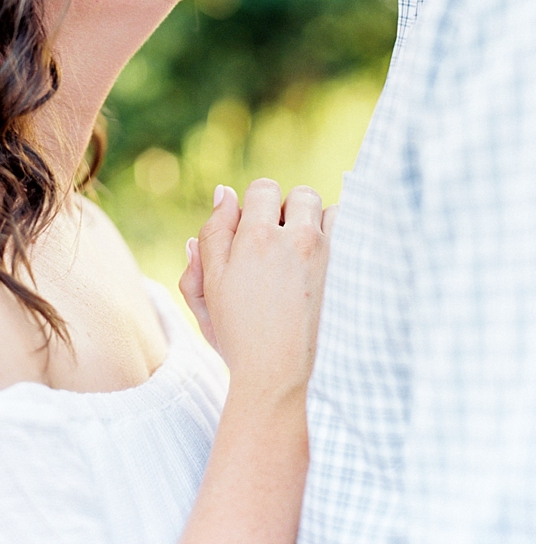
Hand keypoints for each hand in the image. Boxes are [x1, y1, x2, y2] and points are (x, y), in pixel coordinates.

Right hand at [180, 179, 335, 395]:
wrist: (279, 377)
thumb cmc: (238, 332)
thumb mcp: (211, 282)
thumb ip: (214, 232)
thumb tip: (224, 192)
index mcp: (257, 237)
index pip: (264, 188)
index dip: (256, 205)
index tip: (254, 232)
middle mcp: (297, 239)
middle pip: (301, 194)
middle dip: (290, 211)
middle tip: (279, 243)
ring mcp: (328, 256)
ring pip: (330, 212)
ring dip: (318, 225)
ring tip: (303, 255)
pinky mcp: (349, 275)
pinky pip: (354, 235)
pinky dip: (343, 240)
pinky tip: (327, 264)